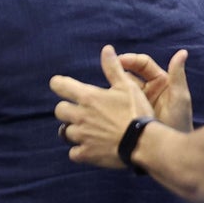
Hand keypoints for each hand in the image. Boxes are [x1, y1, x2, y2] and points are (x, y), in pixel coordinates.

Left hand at [51, 45, 190, 168]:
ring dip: (74, 131)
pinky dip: (79, 151)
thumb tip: (106, 49)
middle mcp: (80, 115)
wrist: (145, 143)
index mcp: (88, 97)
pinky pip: (73, 153)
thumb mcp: (127, 86)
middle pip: (59, 110)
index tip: (64, 86)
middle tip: (83, 113)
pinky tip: (90, 148)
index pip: (58, 85)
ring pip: (65, 132)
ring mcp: (81, 136)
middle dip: (68, 110)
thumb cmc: (137, 112)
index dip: (59, 85)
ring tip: (89, 131)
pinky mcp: (86, 153)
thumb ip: (113, 68)